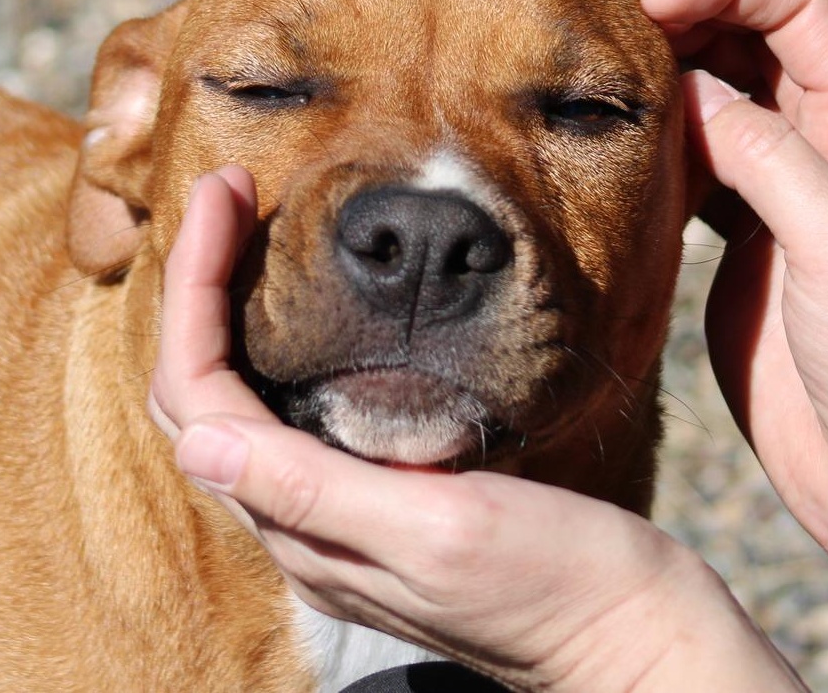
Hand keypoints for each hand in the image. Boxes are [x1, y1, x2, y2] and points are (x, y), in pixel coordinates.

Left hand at [149, 167, 806, 692]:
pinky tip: (307, 301)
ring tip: (248, 228)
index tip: (226, 192)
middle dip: (196, 285)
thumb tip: (198, 447)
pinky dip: (274, 340)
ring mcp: (336, 514)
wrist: (633, 635)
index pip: (201, 396)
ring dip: (226, 308)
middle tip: (229, 193)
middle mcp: (304, 526)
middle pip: (202, 393)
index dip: (194, 288)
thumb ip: (316, 493)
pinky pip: (287, 409)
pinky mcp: (377, 497)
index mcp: (308, 531)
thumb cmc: (558, 584)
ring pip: (237, 399)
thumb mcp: (442, 528)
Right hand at [641, 0, 827, 624]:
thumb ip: (767, 159)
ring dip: (665, 81)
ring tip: (604, 83)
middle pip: (751, 47)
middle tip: (614, 36)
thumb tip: (689, 94)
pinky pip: (690, 174)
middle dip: (688, 21)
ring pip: (716, 106)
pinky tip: (615, 154)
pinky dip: (652, 149)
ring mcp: (774, 199)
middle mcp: (819, 152)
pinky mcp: (736, 249)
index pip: (802, 13)